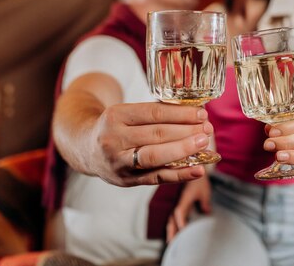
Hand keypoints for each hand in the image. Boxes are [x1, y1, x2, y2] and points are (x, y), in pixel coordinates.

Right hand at [90, 102, 212, 186]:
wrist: (86, 149)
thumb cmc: (116, 128)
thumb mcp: (126, 113)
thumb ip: (153, 115)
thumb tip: (194, 116)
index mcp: (115, 116)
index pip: (153, 113)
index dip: (180, 114)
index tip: (201, 114)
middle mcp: (114, 139)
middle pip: (156, 134)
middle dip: (186, 131)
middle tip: (207, 129)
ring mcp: (119, 162)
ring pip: (156, 156)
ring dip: (184, 150)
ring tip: (204, 144)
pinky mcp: (126, 180)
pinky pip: (156, 177)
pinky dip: (180, 174)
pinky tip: (198, 170)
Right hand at [166, 175, 210, 241]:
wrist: (194, 170)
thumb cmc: (200, 181)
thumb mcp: (205, 191)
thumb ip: (205, 202)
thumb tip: (206, 212)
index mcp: (184, 198)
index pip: (179, 212)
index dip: (179, 221)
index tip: (182, 230)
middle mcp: (179, 203)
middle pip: (172, 218)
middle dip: (171, 230)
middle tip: (170, 243)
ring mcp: (179, 205)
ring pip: (172, 219)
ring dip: (171, 230)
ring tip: (170, 242)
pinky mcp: (181, 206)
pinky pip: (176, 217)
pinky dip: (174, 225)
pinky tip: (176, 233)